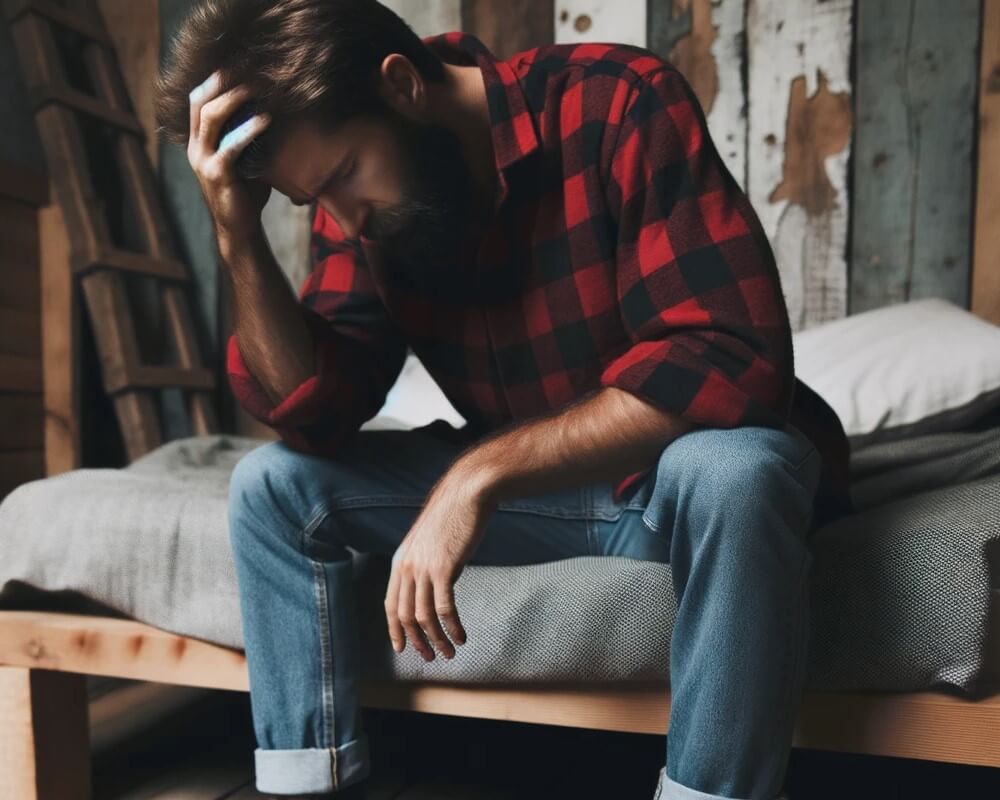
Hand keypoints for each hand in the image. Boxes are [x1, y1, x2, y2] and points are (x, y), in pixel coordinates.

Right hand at [187, 70, 271, 239]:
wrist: (239, 227)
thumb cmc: (246, 191)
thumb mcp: (247, 157)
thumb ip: (250, 135)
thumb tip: (274, 108)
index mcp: (199, 139)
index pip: (199, 97)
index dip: (215, 78)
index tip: (240, 63)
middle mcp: (195, 146)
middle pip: (199, 99)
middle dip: (222, 79)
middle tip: (249, 66)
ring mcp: (203, 160)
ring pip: (210, 116)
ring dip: (235, 97)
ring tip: (258, 87)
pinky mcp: (217, 174)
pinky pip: (231, 145)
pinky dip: (249, 129)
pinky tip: (267, 119)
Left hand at [384, 470, 497, 660]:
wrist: (467, 492)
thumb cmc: (453, 514)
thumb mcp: (431, 541)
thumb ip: (427, 562)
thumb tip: (437, 584)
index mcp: (401, 560)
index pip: (391, 604)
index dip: (395, 629)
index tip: (402, 647)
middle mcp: (407, 566)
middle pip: (406, 615)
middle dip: (418, 641)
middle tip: (431, 657)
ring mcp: (424, 568)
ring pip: (424, 617)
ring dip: (437, 640)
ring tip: (450, 652)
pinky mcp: (444, 568)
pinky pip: (444, 608)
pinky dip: (452, 627)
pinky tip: (462, 637)